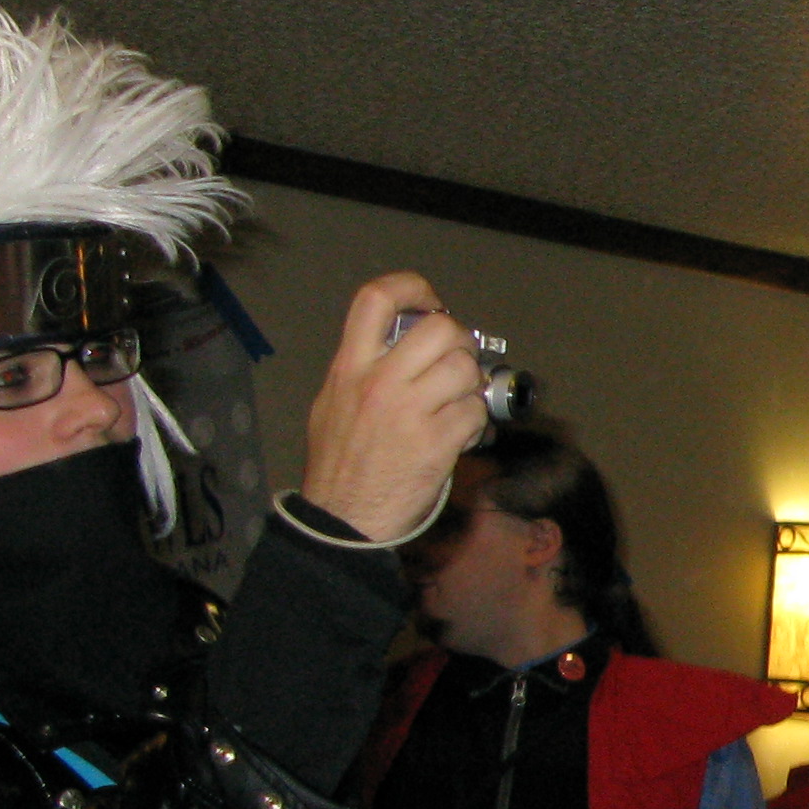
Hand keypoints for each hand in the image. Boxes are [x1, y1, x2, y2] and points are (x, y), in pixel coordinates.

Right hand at [302, 273, 487, 543]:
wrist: (342, 520)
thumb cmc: (338, 463)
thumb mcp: (333, 402)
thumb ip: (365, 368)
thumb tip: (406, 343)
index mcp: (349, 367)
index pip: (376, 299)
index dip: (411, 287)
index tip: (429, 302)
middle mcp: (379, 382)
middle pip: (440, 328)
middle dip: (459, 342)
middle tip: (456, 361)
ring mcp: (410, 412)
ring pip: (466, 369)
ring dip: (471, 386)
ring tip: (456, 404)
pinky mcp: (437, 443)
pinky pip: (475, 412)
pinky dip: (476, 423)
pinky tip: (460, 435)